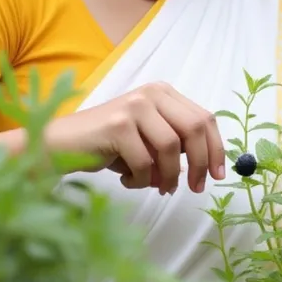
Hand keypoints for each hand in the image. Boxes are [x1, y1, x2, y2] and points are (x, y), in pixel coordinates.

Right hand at [46, 82, 225, 193]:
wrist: (62, 146)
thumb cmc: (109, 146)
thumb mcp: (149, 140)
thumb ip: (176, 144)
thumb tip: (208, 168)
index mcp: (163, 93)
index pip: (204, 118)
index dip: (216, 148)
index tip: (219, 175)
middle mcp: (151, 93)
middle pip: (194, 129)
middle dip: (200, 163)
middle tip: (196, 188)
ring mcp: (134, 106)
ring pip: (171, 148)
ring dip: (168, 176)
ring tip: (157, 188)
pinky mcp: (118, 125)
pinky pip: (145, 162)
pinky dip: (141, 180)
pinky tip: (128, 180)